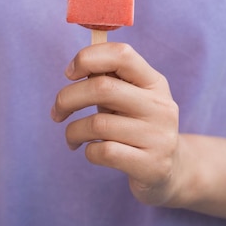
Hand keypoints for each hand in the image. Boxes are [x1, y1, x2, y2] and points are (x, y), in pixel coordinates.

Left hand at [51, 42, 181, 206]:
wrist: (168, 170)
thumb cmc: (135, 124)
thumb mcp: (128, 97)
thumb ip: (107, 79)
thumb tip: (75, 68)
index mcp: (154, 81)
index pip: (122, 54)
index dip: (88, 58)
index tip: (69, 73)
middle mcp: (160, 105)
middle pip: (103, 88)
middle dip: (68, 98)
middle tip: (57, 112)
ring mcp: (159, 136)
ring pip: (99, 124)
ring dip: (73, 131)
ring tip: (72, 137)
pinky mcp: (152, 166)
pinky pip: (105, 152)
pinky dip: (88, 151)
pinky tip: (90, 151)